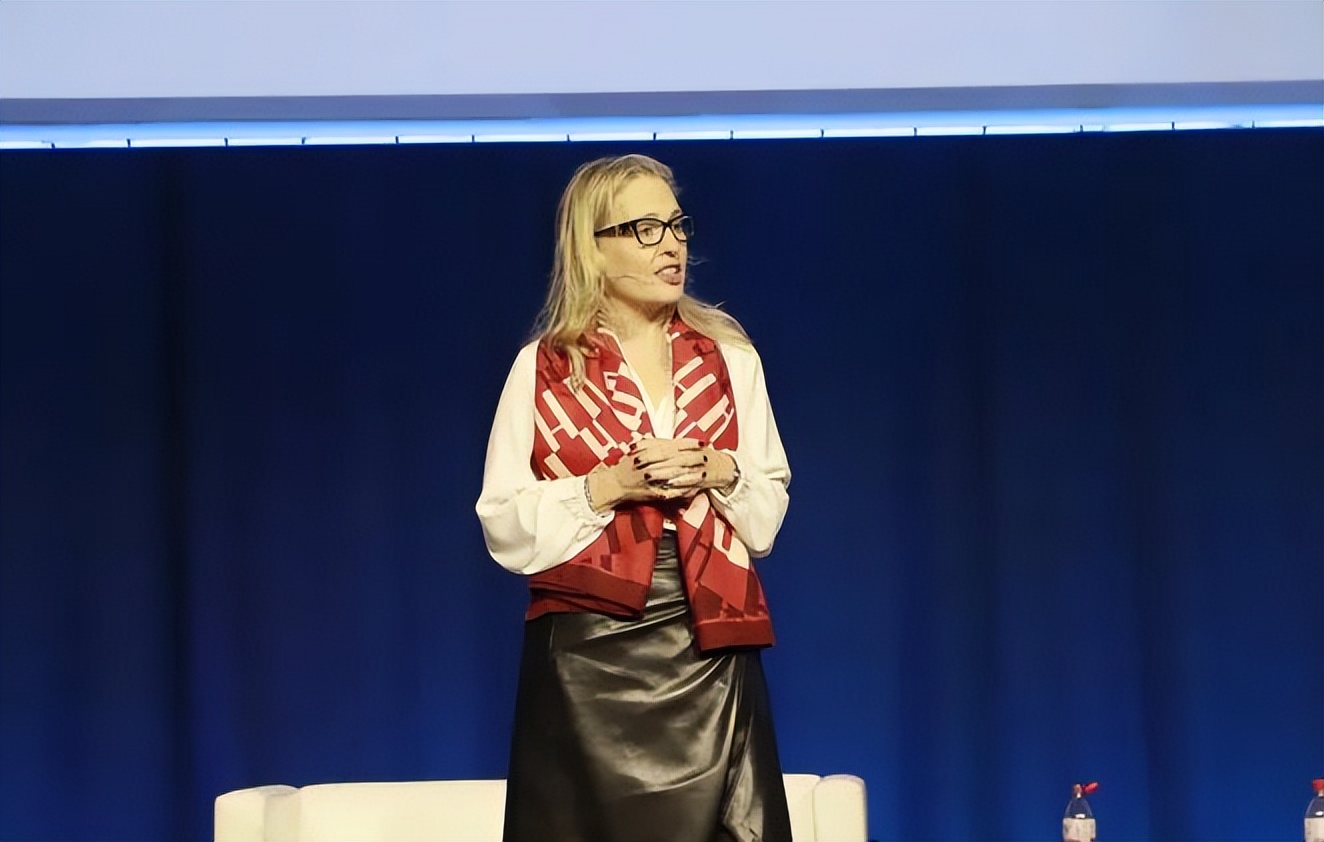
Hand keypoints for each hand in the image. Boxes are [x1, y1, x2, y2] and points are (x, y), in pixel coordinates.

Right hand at [586, 437, 737, 510]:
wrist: (612, 484)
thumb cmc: (625, 466)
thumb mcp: (637, 450)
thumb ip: (651, 443)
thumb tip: (662, 435)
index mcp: (646, 451)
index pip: (671, 445)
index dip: (688, 443)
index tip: (701, 442)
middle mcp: (648, 464)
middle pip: (674, 459)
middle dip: (692, 457)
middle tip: (707, 455)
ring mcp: (649, 479)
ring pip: (673, 475)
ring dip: (690, 474)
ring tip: (704, 472)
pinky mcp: (650, 493)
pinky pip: (668, 492)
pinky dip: (680, 491)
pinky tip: (693, 489)